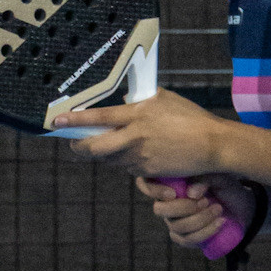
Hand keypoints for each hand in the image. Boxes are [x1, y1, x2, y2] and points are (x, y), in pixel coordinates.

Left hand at [53, 88, 225, 177]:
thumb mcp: (164, 98)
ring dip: (105, 154)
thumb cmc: (190, 118)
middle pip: (94, 147)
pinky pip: (128, 168)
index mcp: (138, 115)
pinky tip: (137, 153)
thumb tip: (124, 101)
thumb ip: (140, 100)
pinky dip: (126, 161)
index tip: (58, 121)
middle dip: (79, 147)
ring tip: (110, 144)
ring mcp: (140, 157)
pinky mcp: (148, 171)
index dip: (75, 120)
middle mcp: (135, 137)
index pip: (99, 117)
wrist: (212, 145)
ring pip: (110, 159)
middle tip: (74, 144)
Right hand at [135, 174, 254, 250]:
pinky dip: (204, 233)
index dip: (153, 190)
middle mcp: (168, 204)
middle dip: (182, 208)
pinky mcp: (187, 237)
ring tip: (218, 209)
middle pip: (160, 210)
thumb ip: (204, 177)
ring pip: (176, 227)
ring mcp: (176, 222)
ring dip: (199, 220)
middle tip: (205, 200)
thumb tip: (191, 193)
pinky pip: (187, 240)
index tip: (173, 193)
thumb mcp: (219, 176)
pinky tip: (220, 223)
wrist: (242, 204)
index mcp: (170, 184)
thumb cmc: (225, 185)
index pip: (146, 184)